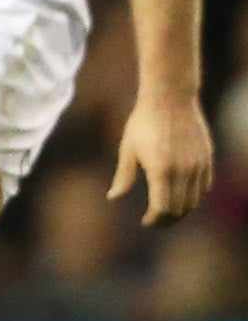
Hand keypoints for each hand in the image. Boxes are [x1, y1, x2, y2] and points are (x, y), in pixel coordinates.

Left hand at [109, 90, 212, 226]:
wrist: (170, 98)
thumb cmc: (143, 123)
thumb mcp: (128, 149)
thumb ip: (123, 176)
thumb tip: (113, 197)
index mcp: (161, 171)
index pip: (162, 208)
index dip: (154, 220)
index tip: (145, 222)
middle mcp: (183, 171)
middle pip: (179, 209)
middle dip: (167, 220)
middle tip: (155, 221)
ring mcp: (198, 165)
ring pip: (194, 200)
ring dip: (181, 211)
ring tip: (167, 212)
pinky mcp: (207, 158)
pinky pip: (204, 186)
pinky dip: (194, 197)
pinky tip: (182, 197)